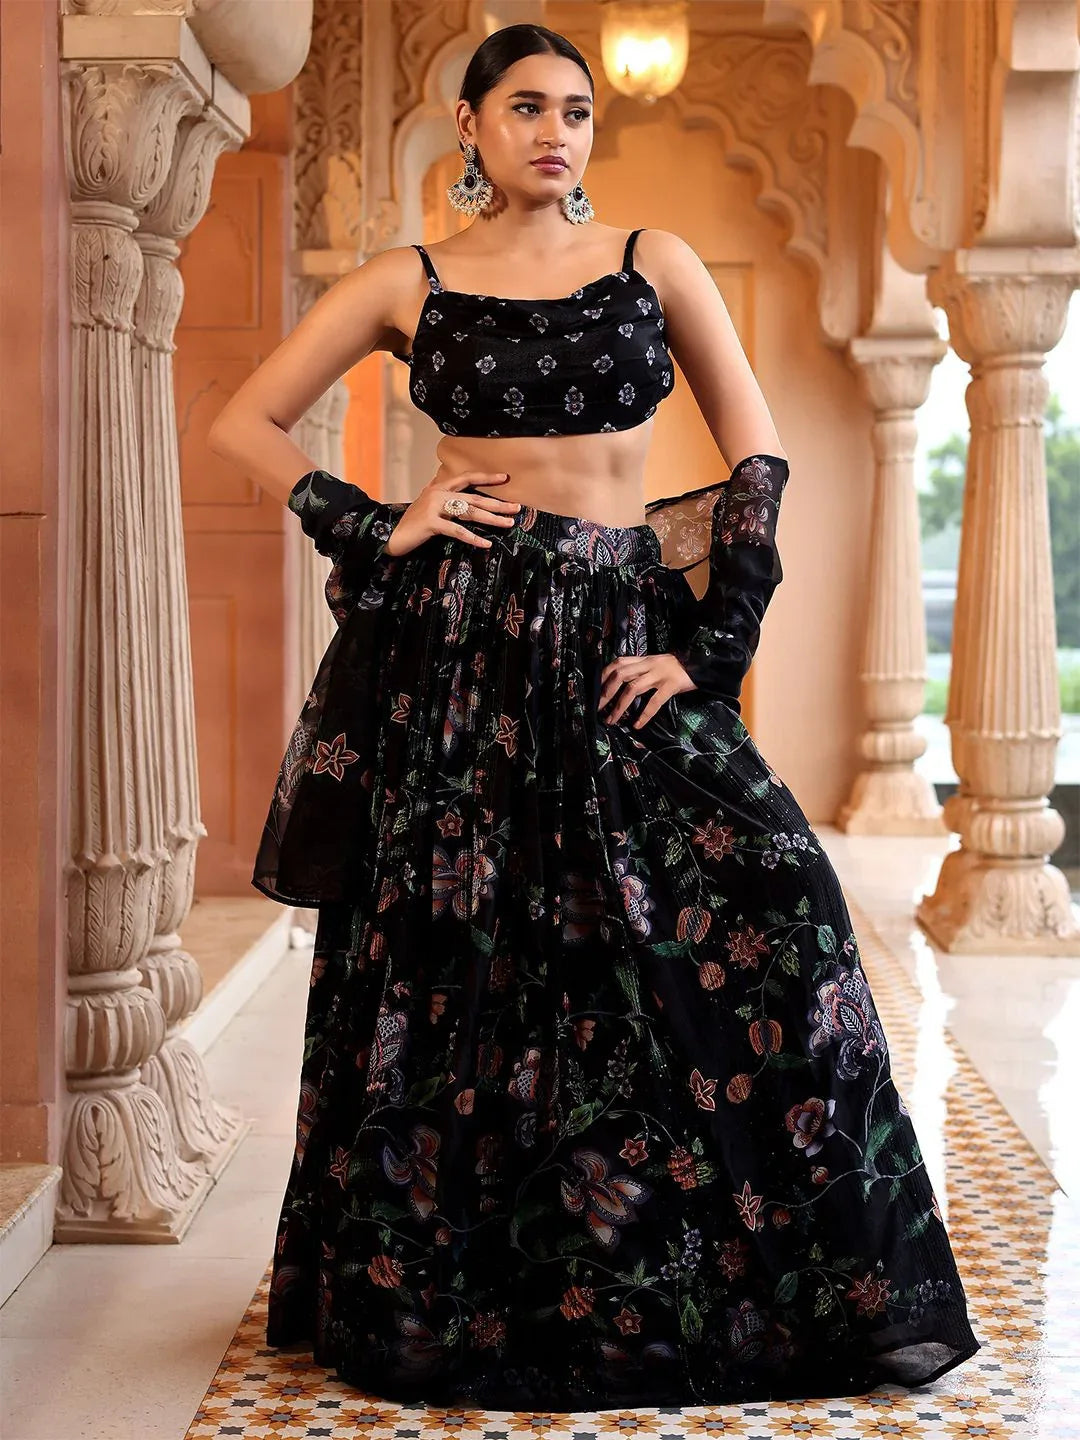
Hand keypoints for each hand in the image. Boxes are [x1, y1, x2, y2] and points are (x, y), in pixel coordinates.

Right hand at [383, 470, 520, 556]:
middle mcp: (437, 494)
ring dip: (491, 519)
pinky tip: (486, 544)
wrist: (389, 535)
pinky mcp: (430, 523)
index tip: (505, 478)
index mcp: (438, 488)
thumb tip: (460, 499)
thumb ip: (443, 500)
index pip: (466, 478)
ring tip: (508, 524)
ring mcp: (433, 507)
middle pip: (474, 498)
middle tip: (516, 508)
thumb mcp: (428, 507)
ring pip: (469, 512)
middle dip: (497, 503)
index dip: (486, 477)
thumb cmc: (412, 524)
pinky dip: (473, 538)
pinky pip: (457, 531)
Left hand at [598, 653, 697, 729]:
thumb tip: (620, 684)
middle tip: (598, 709)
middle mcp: (649, 664)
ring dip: (619, 706)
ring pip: (633, 688)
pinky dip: (644, 714)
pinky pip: (655, 701)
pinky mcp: (671, 685)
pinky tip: (637, 724)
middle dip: (606, 692)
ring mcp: (660, 674)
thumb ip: (640, 670)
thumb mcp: (655, 664)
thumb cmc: (676, 668)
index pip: (618, 663)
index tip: (595, 690)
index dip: (604, 676)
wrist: (701, 664)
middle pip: (620, 674)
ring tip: (612, 720)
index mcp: (644, 659)